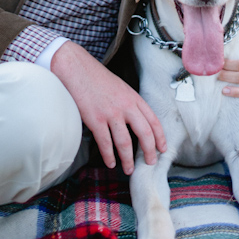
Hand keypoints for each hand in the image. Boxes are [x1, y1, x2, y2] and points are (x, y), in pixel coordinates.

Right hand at [50, 41, 166, 174]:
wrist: (76, 68)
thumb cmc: (96, 77)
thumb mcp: (120, 87)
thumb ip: (129, 102)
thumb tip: (135, 121)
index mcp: (133, 97)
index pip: (153, 120)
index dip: (160, 137)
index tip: (162, 149)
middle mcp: (126, 106)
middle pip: (144, 133)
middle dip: (149, 151)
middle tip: (150, 163)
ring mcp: (110, 113)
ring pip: (125, 142)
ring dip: (127, 159)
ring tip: (129, 169)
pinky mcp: (95, 119)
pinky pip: (105, 143)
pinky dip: (109, 155)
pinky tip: (110, 162)